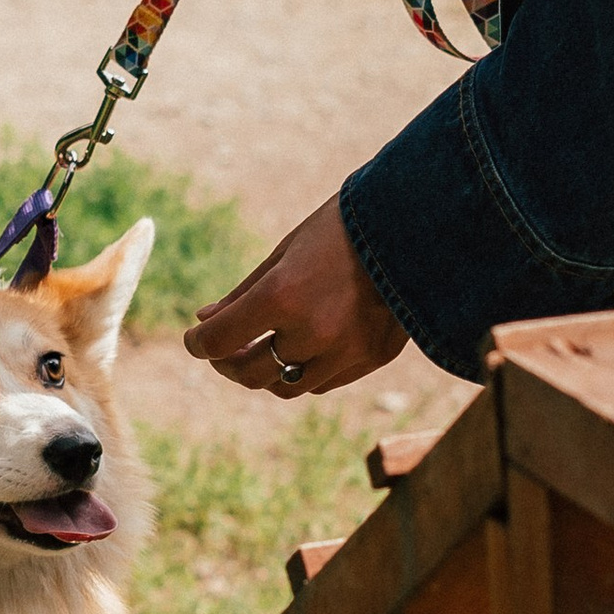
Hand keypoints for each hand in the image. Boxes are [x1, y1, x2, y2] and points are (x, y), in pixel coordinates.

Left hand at [184, 196, 407, 395]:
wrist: (417, 226)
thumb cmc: (342, 229)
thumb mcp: (284, 253)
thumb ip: (243, 294)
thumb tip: (205, 321)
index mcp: (283, 296)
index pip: (220, 340)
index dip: (198, 343)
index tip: (195, 338)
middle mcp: (312, 333)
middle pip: (249, 374)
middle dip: (227, 364)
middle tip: (223, 350)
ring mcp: (346, 352)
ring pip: (286, 387)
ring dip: (266, 373)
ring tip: (262, 350)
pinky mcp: (373, 359)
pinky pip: (323, 382)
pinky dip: (303, 371)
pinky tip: (301, 349)